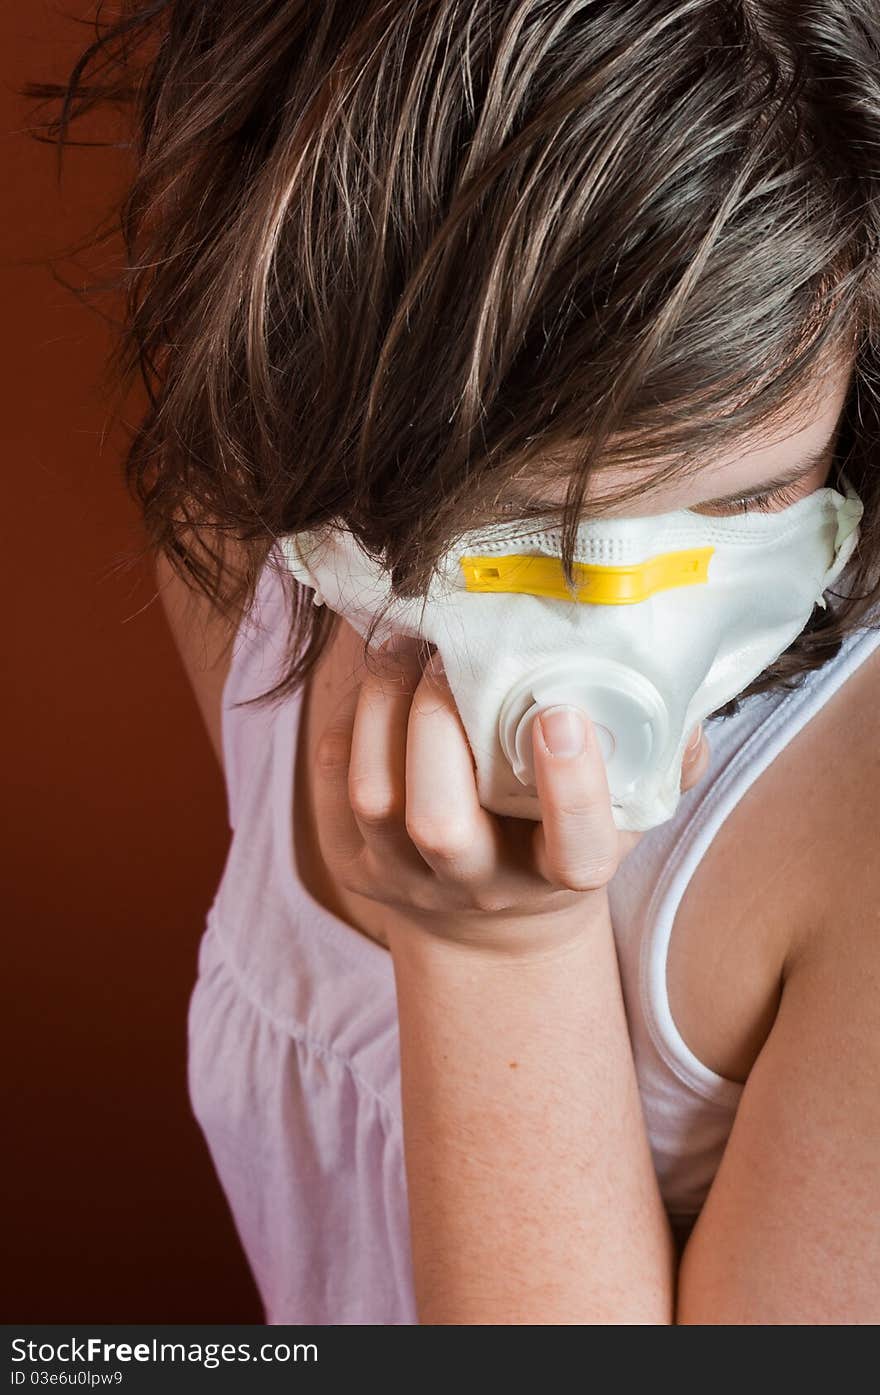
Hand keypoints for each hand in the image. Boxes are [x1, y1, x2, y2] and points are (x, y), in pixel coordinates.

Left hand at [312, 636, 709, 958]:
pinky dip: (347, 720)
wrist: (487, 918)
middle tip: (448, 650)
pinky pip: (332, 782)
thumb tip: (684, 699)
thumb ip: (665, 759)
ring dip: (381, 707)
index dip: (572, 789)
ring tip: (403, 641)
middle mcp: (478, 884)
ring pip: (374, 797)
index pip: (575, 852)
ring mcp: (405, 877)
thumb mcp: (627, 811)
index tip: (561, 713)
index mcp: (560, 876)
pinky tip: (376, 675)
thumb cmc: (562, 836)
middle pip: (440, 824)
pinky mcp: (351, 857)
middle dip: (438, 725)